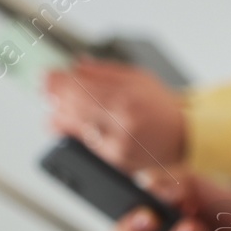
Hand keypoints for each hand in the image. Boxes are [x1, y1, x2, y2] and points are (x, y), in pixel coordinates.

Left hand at [45, 59, 185, 172]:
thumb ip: (103, 72)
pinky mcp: (115, 163)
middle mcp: (120, 125)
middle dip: (54, 98)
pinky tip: (70, 126)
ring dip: (58, 118)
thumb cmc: (162, 107)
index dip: (56, 82)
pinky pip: (85, 147)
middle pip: (71, 110)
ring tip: (56, 108)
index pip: (78, 88)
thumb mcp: (137, 77)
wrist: (184, 137)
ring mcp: (117, 147)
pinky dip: (73, 134)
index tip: (45, 76)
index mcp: (126, 99)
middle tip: (46, 90)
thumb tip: (73, 68)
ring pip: (73, 131)